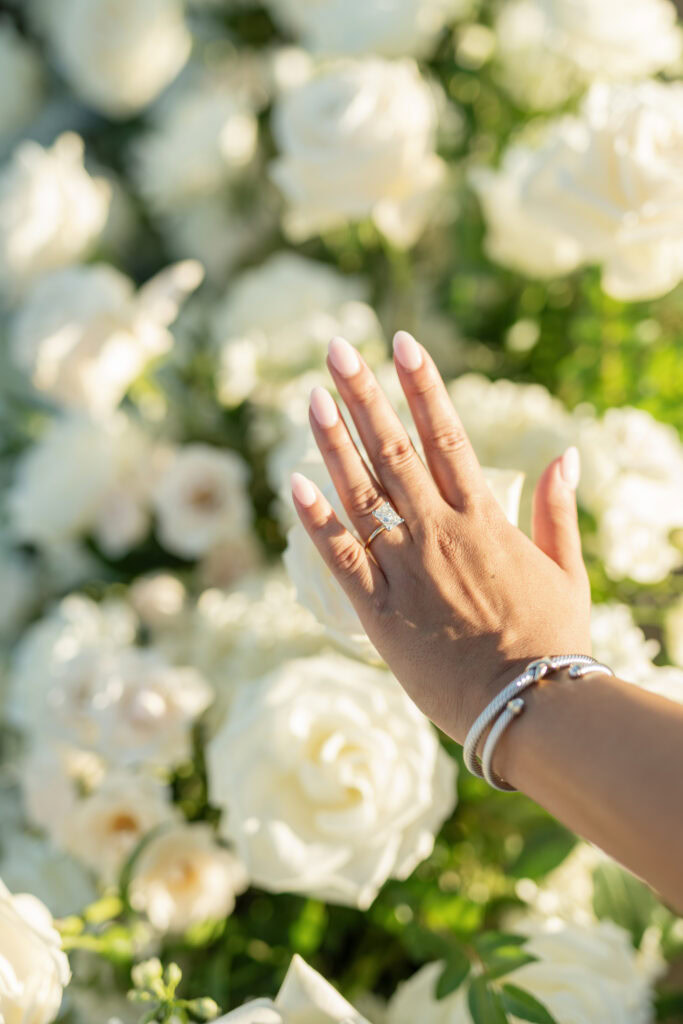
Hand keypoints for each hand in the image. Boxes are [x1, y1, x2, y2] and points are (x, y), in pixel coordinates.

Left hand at [291, 332, 591, 743]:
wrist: (529, 707)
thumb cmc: (551, 641)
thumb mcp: (567, 569)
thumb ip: (557, 509)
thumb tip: (564, 453)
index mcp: (483, 518)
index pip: (446, 434)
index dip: (421, 385)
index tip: (401, 343)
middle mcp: (439, 532)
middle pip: (394, 450)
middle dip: (364, 395)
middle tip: (337, 350)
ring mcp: (406, 569)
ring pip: (361, 493)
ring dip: (333, 442)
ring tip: (310, 398)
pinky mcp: (379, 612)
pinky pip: (339, 558)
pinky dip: (315, 520)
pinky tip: (292, 483)